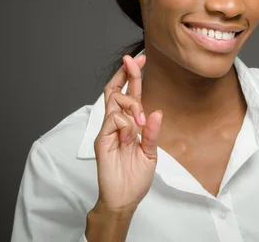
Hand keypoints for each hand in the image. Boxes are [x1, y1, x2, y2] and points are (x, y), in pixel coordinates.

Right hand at [92, 54, 162, 213]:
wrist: (124, 198)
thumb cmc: (135, 177)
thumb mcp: (150, 152)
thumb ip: (152, 133)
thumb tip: (157, 112)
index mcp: (129, 125)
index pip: (129, 94)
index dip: (133, 76)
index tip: (140, 59)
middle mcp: (116, 124)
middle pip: (116, 90)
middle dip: (125, 72)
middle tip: (134, 60)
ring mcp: (108, 130)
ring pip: (115, 101)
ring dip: (132, 105)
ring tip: (140, 124)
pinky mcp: (102, 139)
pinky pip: (113, 119)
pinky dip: (126, 124)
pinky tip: (129, 138)